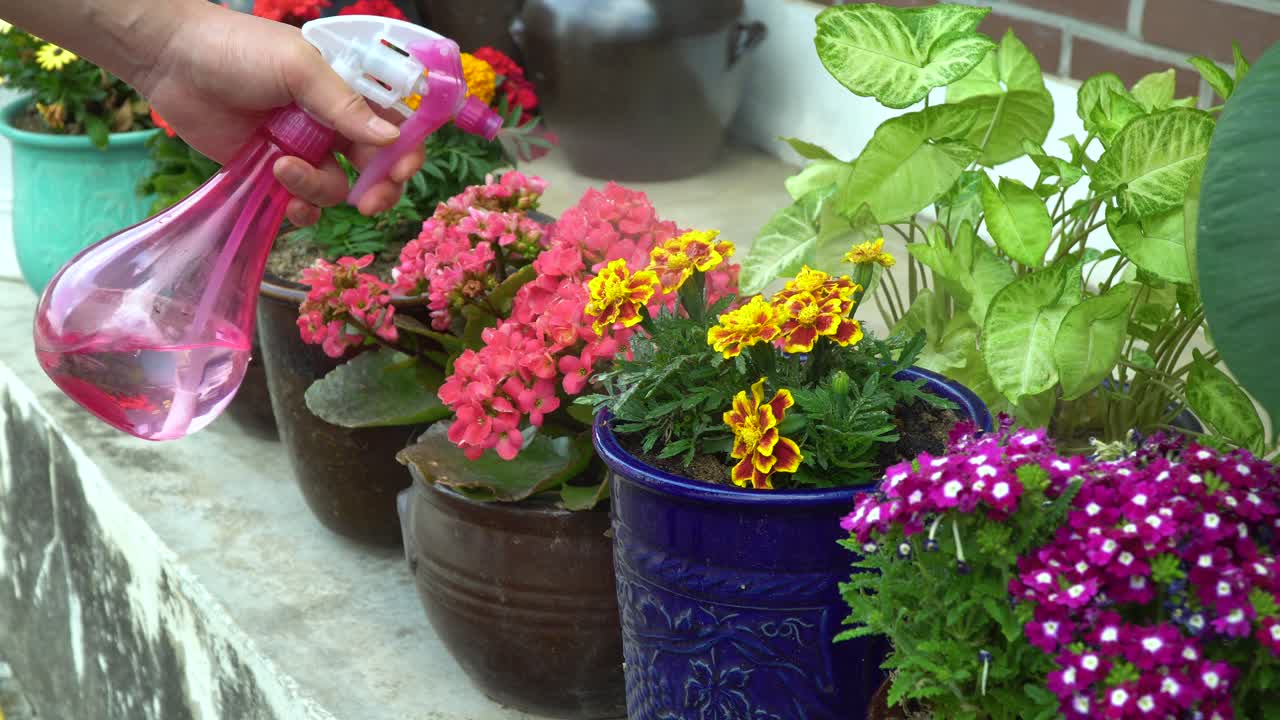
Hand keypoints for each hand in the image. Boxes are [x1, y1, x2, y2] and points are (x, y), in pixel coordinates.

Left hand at [139, 4, 424, 225]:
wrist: (173, 60)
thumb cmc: (240, 49)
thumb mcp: (299, 68)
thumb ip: (343, 104)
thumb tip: (391, 139)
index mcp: (348, 92)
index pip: (395, 127)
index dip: (405, 151)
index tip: (400, 171)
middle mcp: (332, 124)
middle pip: (375, 168)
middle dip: (378, 188)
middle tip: (368, 203)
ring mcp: (304, 151)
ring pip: (335, 188)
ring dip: (318, 188)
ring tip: (284, 168)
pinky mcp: (273, 173)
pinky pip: (302, 203)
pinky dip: (301, 208)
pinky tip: (287, 201)